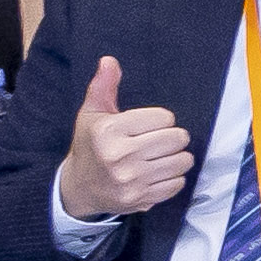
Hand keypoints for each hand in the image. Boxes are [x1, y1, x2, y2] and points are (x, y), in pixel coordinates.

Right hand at [54, 55, 193, 224]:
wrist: (79, 189)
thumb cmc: (90, 145)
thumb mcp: (91, 114)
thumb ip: (104, 86)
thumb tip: (109, 60)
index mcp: (109, 131)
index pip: (164, 117)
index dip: (160, 119)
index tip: (148, 125)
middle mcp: (120, 156)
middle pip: (177, 138)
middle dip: (173, 137)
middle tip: (160, 140)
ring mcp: (131, 181)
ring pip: (182, 161)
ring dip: (178, 157)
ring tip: (163, 156)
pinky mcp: (140, 199)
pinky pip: (177, 184)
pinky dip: (174, 177)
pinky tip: (159, 173)